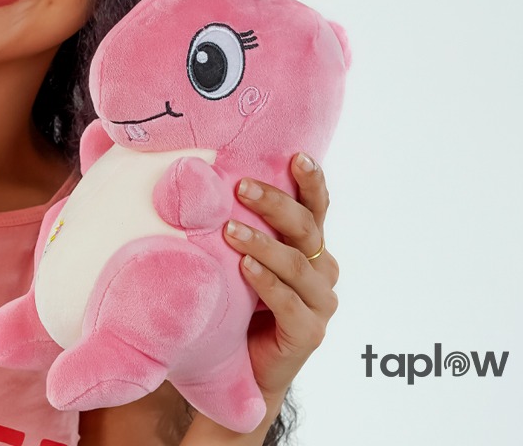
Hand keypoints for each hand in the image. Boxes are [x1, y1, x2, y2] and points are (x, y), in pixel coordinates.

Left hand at [223, 152, 338, 408]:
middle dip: (274, 204)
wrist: (243, 365)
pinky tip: (245, 269)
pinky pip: (290, 303)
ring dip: (263, 244)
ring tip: (230, 230)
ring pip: (298, 264)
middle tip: (241, 186)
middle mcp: (322, 269)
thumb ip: (239, 224)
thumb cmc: (240, 300)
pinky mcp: (310, 333)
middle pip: (307, 228)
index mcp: (310, 245)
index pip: (316, 206)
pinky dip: (267, 282)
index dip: (311, 181)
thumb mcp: (242, 256)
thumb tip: (199, 178)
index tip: (296, 156)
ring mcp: (320, 302)